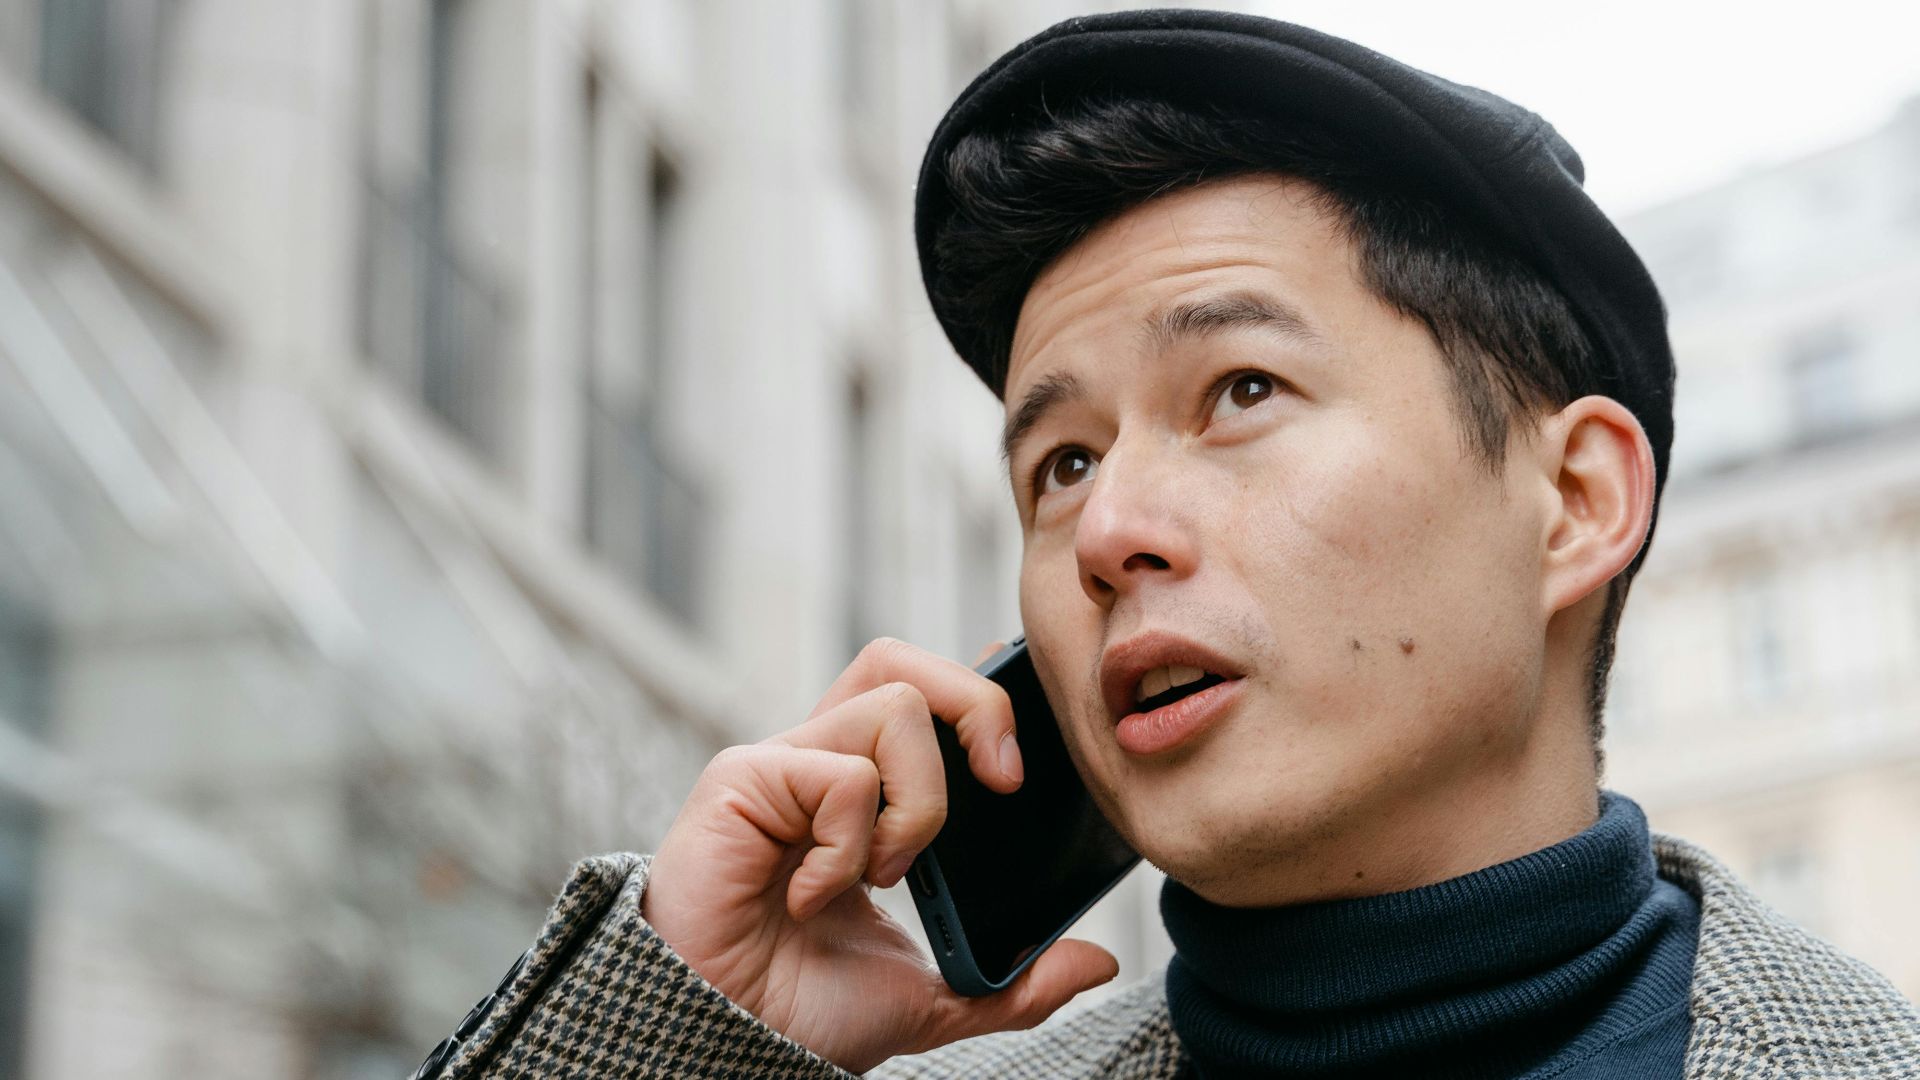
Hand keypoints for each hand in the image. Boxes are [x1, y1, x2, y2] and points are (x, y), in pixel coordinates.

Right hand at [641, 638, 1119, 1072]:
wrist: (729, 1044)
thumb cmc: (802, 1010)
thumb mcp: (937, 997)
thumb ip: (1017, 981)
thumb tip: (1098, 965)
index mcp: (859, 794)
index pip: (919, 695)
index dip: (974, 687)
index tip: (1017, 743)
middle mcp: (819, 762)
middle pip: (902, 661)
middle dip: (976, 700)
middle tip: (1005, 780)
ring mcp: (780, 764)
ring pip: (895, 708)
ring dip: (919, 805)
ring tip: (882, 877)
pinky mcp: (743, 778)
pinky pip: (845, 774)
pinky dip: (853, 845)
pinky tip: (814, 896)